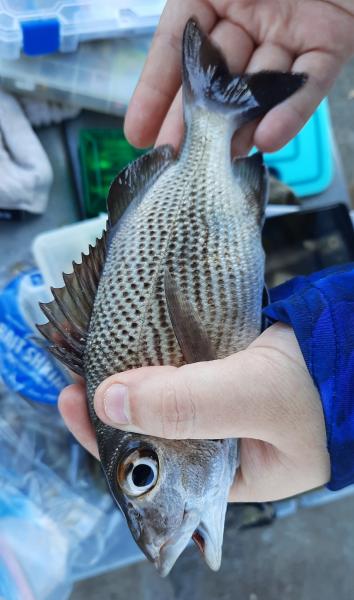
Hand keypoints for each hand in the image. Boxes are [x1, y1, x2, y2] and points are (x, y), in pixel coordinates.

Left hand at [59, 323, 329, 501]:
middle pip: (147, 431)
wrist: (350, 341)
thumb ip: (189, 405)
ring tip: (92, 357)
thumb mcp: (254, 398)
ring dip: (128, 379)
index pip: (150, 469)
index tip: (79, 405)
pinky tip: (129, 343)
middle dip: (111, 408)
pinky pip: (175, 370)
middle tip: (78, 378)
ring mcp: (214, 408)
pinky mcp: (217, 374)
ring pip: (159, 398)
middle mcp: (213, 446)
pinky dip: (152, 357)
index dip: (109, 441)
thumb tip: (111, 400)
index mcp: (220, 477)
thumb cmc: (318, 386)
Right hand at [124, 0, 353, 153]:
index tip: (138, 132)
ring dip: (239, 127)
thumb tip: (166, 33)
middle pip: (215, 78)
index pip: (177, 47)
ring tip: (219, 158)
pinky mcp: (332, 43)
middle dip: (193, 120)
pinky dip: (291, 111)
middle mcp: (249, 16)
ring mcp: (289, 33)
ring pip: (259, 88)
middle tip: (175, 157)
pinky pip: (310, 81)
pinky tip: (267, 139)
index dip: (155, 90)